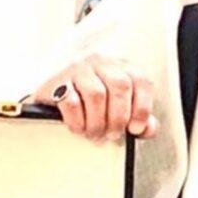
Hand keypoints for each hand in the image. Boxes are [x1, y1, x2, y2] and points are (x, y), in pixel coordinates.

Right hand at [28, 53, 158, 140]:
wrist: (50, 97)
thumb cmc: (87, 101)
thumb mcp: (115, 106)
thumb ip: (136, 116)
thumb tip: (148, 128)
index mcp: (119, 66)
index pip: (140, 81)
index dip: (142, 108)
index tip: (136, 129)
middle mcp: (99, 62)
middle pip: (119, 85)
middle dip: (118, 117)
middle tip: (112, 134)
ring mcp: (77, 69)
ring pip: (96, 94)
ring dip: (97, 122)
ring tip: (94, 133)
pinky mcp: (56, 81)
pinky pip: (71, 101)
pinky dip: (77, 120)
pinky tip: (78, 127)